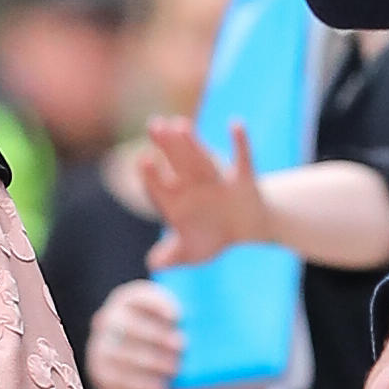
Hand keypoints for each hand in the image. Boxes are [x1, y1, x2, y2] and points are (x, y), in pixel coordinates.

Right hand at [87, 277, 185, 388]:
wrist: (149, 371)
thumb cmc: (172, 340)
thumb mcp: (178, 321)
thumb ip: (190, 311)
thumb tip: (209, 307)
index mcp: (128, 299)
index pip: (138, 296)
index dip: (157, 304)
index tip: (179, 316)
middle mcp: (108, 320)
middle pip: (129, 325)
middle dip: (157, 336)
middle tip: (183, 346)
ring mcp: (100, 348)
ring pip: (122, 355)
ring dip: (151, 363)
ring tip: (176, 369)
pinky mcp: (101, 375)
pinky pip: (118, 381)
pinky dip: (141, 386)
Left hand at [143, 113, 275, 269]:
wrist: (245, 228)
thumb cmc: (212, 236)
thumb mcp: (193, 251)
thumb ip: (173, 255)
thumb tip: (153, 263)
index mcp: (176, 200)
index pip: (160, 185)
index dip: (152, 175)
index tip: (143, 161)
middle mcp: (193, 184)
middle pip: (178, 163)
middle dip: (167, 146)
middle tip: (155, 125)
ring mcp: (217, 178)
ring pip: (203, 158)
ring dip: (193, 143)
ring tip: (180, 125)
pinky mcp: (243, 177)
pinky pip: (242, 158)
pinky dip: (241, 142)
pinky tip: (236, 124)